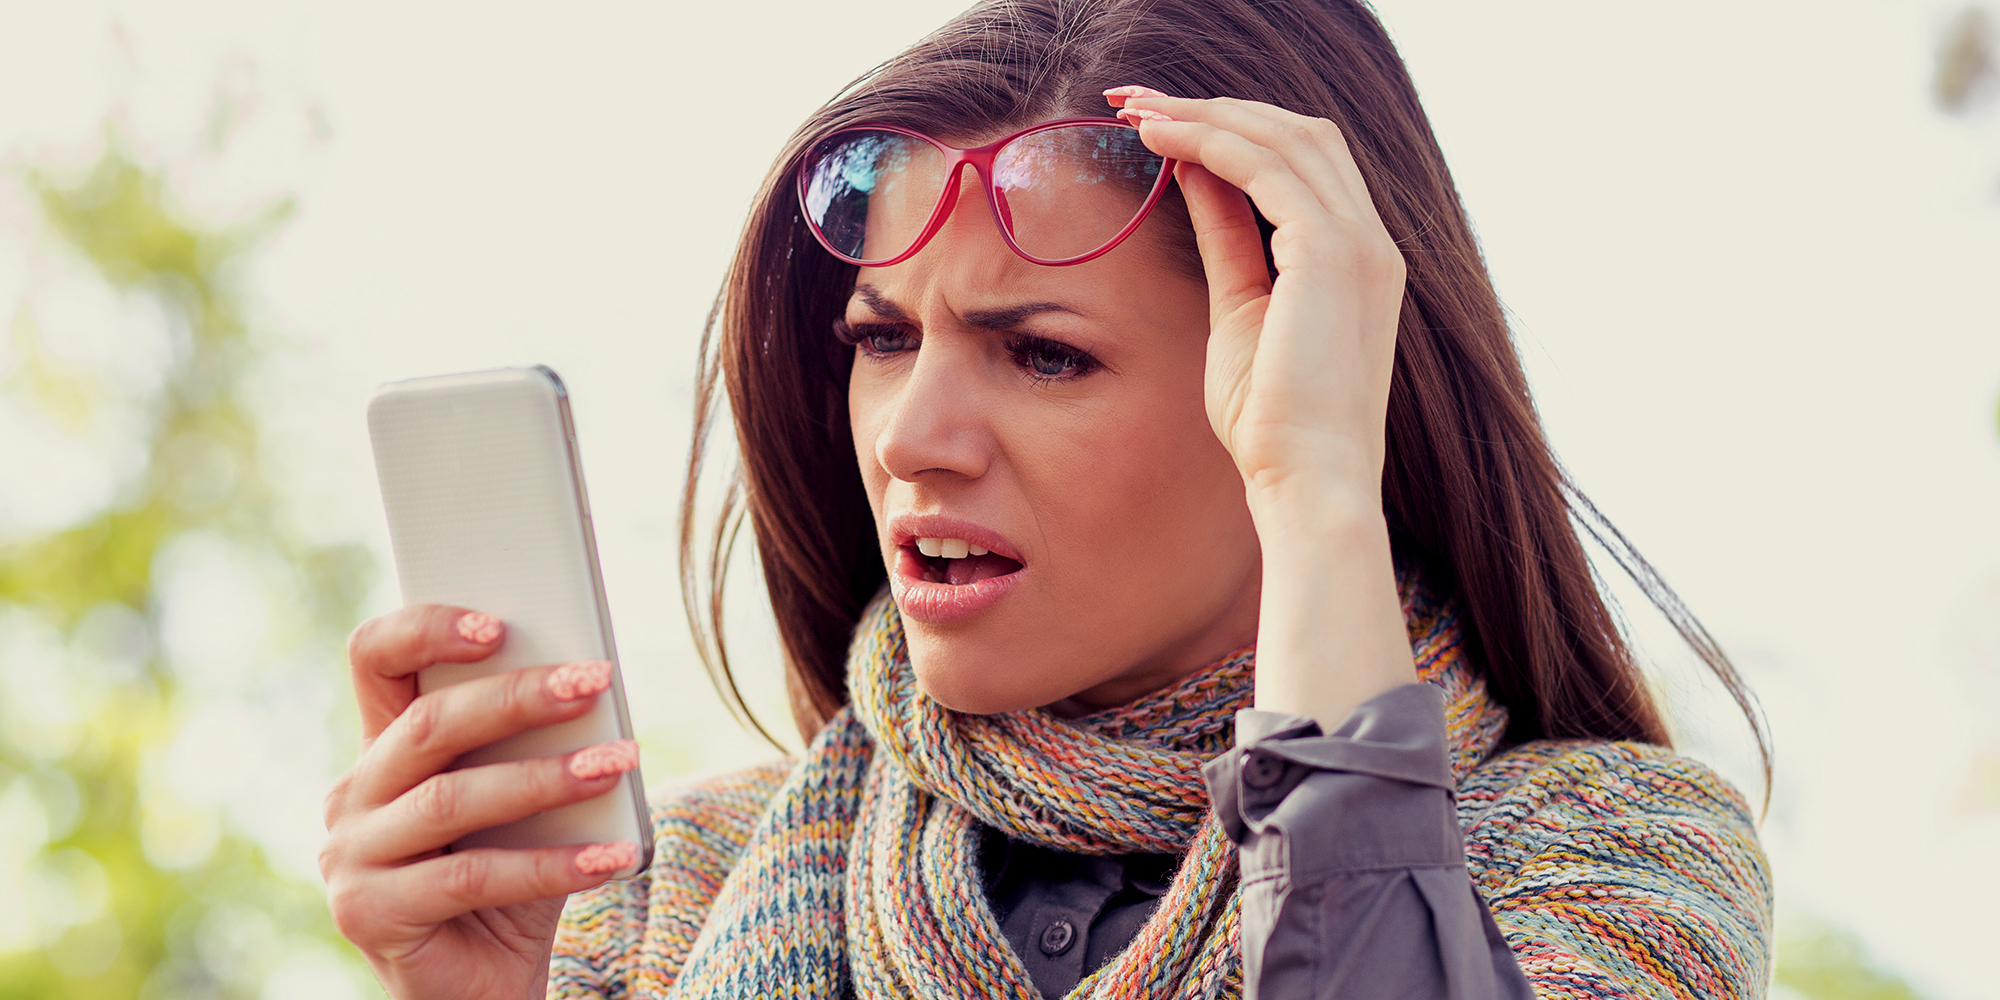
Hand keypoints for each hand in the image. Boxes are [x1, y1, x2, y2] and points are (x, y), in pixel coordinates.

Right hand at [320, 605, 640, 999]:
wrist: (487, 984)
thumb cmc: (510, 881)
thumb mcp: (522, 805)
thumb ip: (532, 747)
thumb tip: (591, 686)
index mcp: (382, 750)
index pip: (376, 659)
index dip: (427, 629)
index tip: (499, 622)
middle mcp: (352, 796)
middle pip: (427, 725)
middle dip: (517, 698)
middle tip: (593, 682)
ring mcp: (351, 857)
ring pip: (452, 799)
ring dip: (545, 777)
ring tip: (620, 760)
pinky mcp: (368, 915)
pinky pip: (472, 877)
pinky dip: (552, 864)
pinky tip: (612, 857)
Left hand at [1106, 86, 1417, 727]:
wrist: (1309, 486)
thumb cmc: (1272, 427)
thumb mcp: (1241, 314)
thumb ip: (1228, 242)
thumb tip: (1193, 180)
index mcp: (1357, 261)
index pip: (1303, 163)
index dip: (1234, 131)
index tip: (1163, 124)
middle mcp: (1371, 243)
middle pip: (1299, 132)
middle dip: (1216, 107)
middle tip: (1138, 102)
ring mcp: (1359, 244)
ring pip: (1283, 137)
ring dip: (1204, 114)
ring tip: (1136, 110)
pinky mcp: (1331, 253)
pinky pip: (1265, 167)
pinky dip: (1210, 142)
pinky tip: (1159, 142)